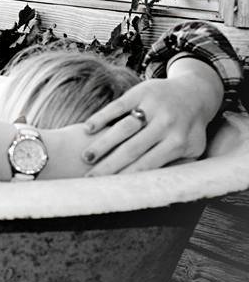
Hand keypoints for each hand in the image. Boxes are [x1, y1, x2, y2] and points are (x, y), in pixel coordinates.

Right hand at [81, 58, 222, 175]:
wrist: (194, 93)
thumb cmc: (188, 129)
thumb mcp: (192, 149)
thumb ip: (178, 167)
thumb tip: (159, 189)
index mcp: (178, 142)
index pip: (147, 164)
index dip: (127, 177)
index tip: (110, 188)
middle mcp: (167, 124)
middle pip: (132, 149)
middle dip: (109, 165)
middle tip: (90, 178)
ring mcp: (153, 106)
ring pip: (123, 128)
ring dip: (102, 143)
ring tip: (86, 157)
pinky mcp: (141, 91)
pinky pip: (117, 106)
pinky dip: (101, 117)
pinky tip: (88, 129)